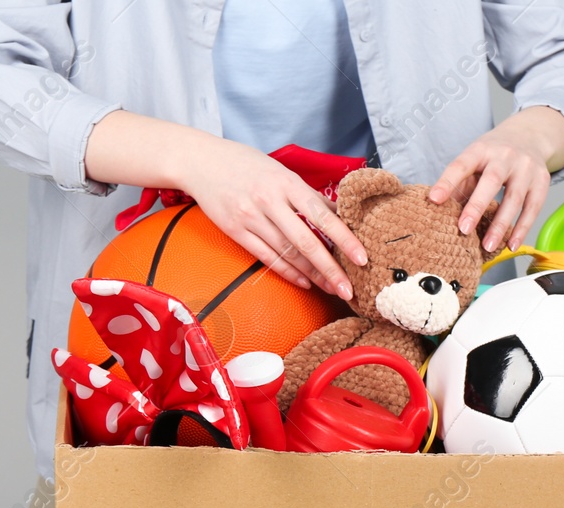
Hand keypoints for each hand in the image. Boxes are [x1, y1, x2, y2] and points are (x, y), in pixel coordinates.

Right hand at [85, 111, 366, 298]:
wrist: (201, 162)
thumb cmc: (245, 164)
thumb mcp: (279, 171)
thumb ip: (306, 194)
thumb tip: (337, 214)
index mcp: (286, 182)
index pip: (322, 215)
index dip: (344, 238)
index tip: (362, 258)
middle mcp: (269, 201)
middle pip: (306, 242)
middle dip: (331, 269)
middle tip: (349, 289)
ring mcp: (251, 218)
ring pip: (288, 254)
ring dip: (313, 275)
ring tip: (332, 289)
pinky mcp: (236, 231)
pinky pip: (267, 258)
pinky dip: (288, 272)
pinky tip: (305, 283)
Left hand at [429, 106, 563, 253]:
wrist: (529, 136)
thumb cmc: (493, 155)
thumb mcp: (474, 160)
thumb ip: (459, 182)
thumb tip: (439, 211)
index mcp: (481, 149)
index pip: (462, 165)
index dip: (447, 182)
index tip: (434, 199)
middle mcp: (505, 156)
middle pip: (491, 181)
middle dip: (476, 207)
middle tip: (464, 230)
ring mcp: (526, 168)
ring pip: (514, 199)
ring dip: (500, 225)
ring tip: (487, 246)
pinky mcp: (542, 181)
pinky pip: (532, 208)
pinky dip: (522, 228)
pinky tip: (511, 244)